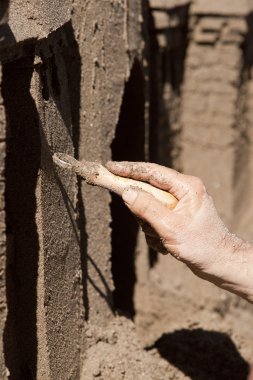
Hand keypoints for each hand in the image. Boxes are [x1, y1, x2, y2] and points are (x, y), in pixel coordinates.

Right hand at [106, 161, 252, 301]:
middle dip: (143, 212)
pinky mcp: (176, 216)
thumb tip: (126, 192)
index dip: (129, 169)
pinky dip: (155, 233)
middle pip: (148, 191)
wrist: (219, 263)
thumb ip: (147, 208)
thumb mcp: (170, 227)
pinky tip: (166, 244)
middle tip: (152, 227)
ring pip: (149, 208)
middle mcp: (183, 191)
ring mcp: (179, 204)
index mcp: (186, 186)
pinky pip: (155, 219)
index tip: (110, 167)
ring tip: (163, 240)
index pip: (152, 172)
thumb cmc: (201, 245)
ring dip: (150, 226)